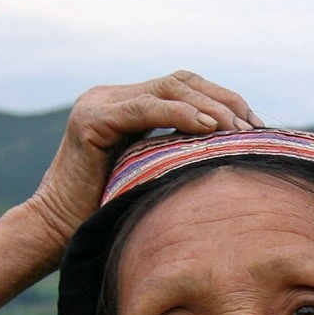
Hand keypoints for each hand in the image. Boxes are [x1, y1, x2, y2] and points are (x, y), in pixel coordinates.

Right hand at [21, 71, 261, 257]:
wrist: (58, 232)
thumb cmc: (109, 213)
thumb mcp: (154, 174)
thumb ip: (178, 152)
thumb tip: (232, 152)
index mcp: (125, 104)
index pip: (184, 87)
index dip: (223, 99)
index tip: (254, 125)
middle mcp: (110, 96)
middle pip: (181, 82)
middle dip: (223, 100)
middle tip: (253, 127)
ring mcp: (98, 103)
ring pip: (168, 89)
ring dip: (209, 107)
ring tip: (237, 130)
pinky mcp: (90, 120)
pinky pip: (144, 109)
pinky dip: (179, 115)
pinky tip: (207, 128)